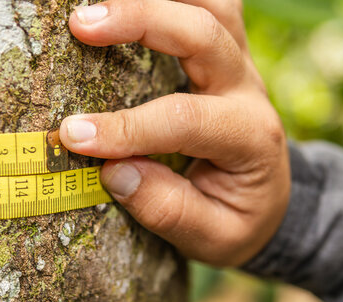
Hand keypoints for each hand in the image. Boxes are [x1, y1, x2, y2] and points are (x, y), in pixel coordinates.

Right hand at [60, 0, 289, 266]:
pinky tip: (138, 1)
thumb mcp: (213, 237)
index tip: (73, 136)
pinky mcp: (226, 54)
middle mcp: (247, 90)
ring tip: (105, 1)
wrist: (270, 197)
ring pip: (213, 3)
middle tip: (80, 24)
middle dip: (139, 21)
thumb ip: (169, 210)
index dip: (127, 127)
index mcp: (248, 138)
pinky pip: (210, 5)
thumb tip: (116, 172)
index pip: (183, 120)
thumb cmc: (239, 217)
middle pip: (203, 32)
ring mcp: (239, 65)